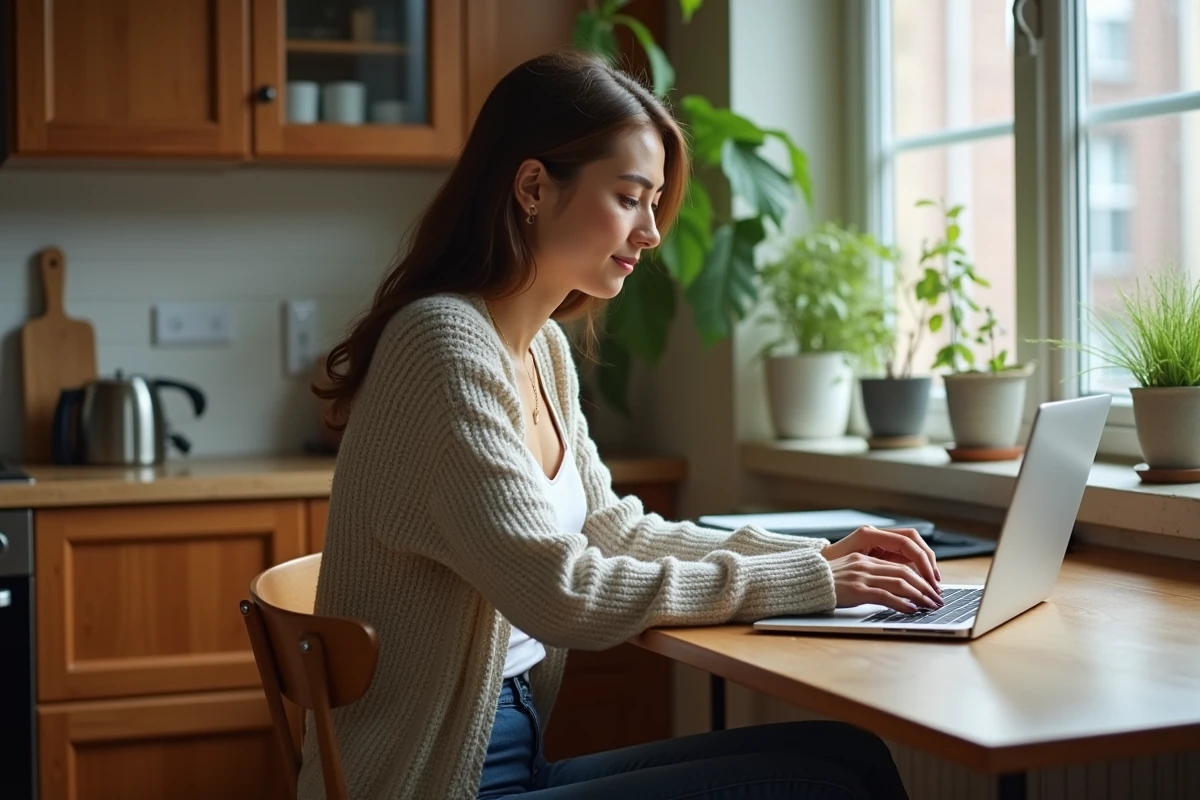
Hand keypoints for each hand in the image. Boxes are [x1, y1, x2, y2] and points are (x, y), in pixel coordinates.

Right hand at [821, 526, 942, 612]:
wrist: (802, 583)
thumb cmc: (823, 583)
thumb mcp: (847, 574)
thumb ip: (866, 575)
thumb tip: (889, 588)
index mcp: (864, 558)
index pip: (900, 564)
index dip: (919, 576)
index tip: (930, 588)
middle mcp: (865, 564)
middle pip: (905, 572)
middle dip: (925, 586)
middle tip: (937, 599)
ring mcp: (861, 576)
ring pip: (900, 582)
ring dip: (920, 595)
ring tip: (930, 606)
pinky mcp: (857, 590)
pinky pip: (886, 595)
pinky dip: (902, 603)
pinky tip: (911, 610)